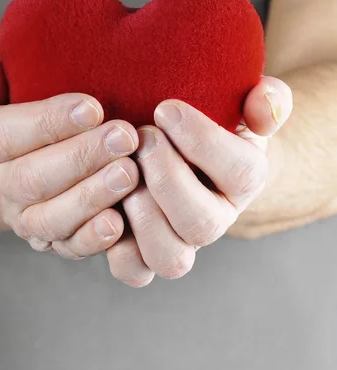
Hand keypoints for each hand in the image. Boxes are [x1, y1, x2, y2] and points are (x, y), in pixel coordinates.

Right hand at [0, 60, 139, 258]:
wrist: (15, 164)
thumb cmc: (20, 117)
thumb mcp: (0, 93)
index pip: (6, 134)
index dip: (49, 122)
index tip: (93, 107)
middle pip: (32, 178)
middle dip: (82, 157)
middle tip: (125, 137)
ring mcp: (22, 219)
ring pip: (50, 218)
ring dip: (91, 197)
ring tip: (129, 173)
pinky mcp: (49, 242)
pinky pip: (67, 248)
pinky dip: (92, 239)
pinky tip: (118, 222)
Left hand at [105, 77, 292, 287]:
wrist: (174, 150)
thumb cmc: (202, 123)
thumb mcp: (236, 103)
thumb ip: (265, 98)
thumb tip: (264, 105)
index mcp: (243, 181)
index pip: (241, 173)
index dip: (202, 141)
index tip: (166, 108)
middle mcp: (214, 220)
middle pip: (203, 224)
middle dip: (167, 178)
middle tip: (143, 137)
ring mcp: (179, 243)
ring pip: (170, 258)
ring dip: (142, 214)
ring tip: (122, 170)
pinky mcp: (142, 254)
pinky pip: (133, 271)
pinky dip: (115, 247)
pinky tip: (105, 202)